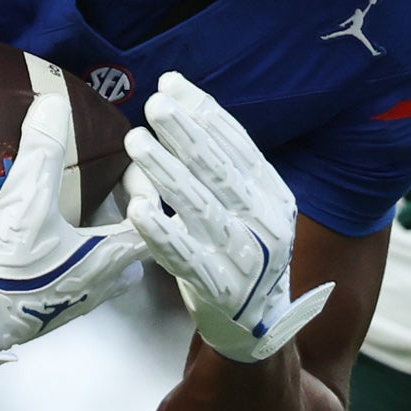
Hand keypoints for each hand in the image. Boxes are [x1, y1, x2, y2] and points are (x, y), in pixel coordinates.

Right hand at [0, 75, 138, 367]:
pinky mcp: (43, 315)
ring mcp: (71, 305)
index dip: (145, 188)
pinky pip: (70, 284)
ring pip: (103, 273)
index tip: (126, 168)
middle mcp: (98, 287)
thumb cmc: (4, 264)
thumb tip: (54, 103)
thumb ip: (43, 149)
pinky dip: (68, 261)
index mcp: (108, 259)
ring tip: (76, 217)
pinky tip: (42, 246)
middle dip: (127, 222)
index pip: (151, 220)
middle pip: (133, 252)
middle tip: (108, 196)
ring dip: (97, 245)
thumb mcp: (25, 198)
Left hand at [124, 73, 332, 361]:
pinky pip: (186, 257)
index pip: (239, 146)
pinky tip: (138, 210)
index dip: (205, 114)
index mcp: (274, 195)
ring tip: (136, 143)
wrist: (258, 325)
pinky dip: (162, 233)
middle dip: (186, 135)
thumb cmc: (239, 252)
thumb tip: (179, 94)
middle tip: (154, 105)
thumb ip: (220, 161)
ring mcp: (245, 257)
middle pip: (221, 171)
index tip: (171, 85)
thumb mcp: (245, 204)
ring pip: (201, 208)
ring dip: (167, 174)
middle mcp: (267, 222)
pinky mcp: (220, 289)